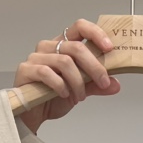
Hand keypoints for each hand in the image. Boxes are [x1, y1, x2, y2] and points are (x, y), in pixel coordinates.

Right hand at [14, 18, 121, 133]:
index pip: (80, 27)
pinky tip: (64, 95)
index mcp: (63, 45)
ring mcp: (36, 57)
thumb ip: (96, 86)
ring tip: (80, 96)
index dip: (96, 34)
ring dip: (78, 82)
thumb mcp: (80, 91)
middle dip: (94, 66)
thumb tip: (116, 85)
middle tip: (103, 82)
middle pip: (76, 47)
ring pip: (64, 62)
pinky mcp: (26, 70)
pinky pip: (47, 73)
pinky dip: (60, 86)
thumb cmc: (52, 98)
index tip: (109, 48)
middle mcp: (49, 47)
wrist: (33, 115)